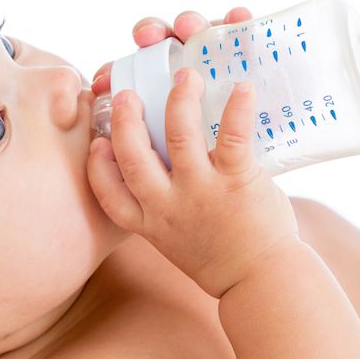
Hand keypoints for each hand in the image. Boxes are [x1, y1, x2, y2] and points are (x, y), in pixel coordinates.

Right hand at [87, 8, 298, 298]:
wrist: (262, 282)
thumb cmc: (220, 258)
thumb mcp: (175, 241)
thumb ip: (161, 209)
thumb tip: (159, 168)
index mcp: (150, 223)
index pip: (109, 194)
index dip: (97, 166)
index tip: (96, 143)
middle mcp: (168, 207)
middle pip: (133, 157)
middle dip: (125, 122)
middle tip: (126, 93)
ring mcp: (201, 193)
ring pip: (178, 139)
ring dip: (178, 102)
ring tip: (184, 76)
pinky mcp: (237, 182)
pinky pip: (231, 139)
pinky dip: (236, 110)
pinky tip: (242, 88)